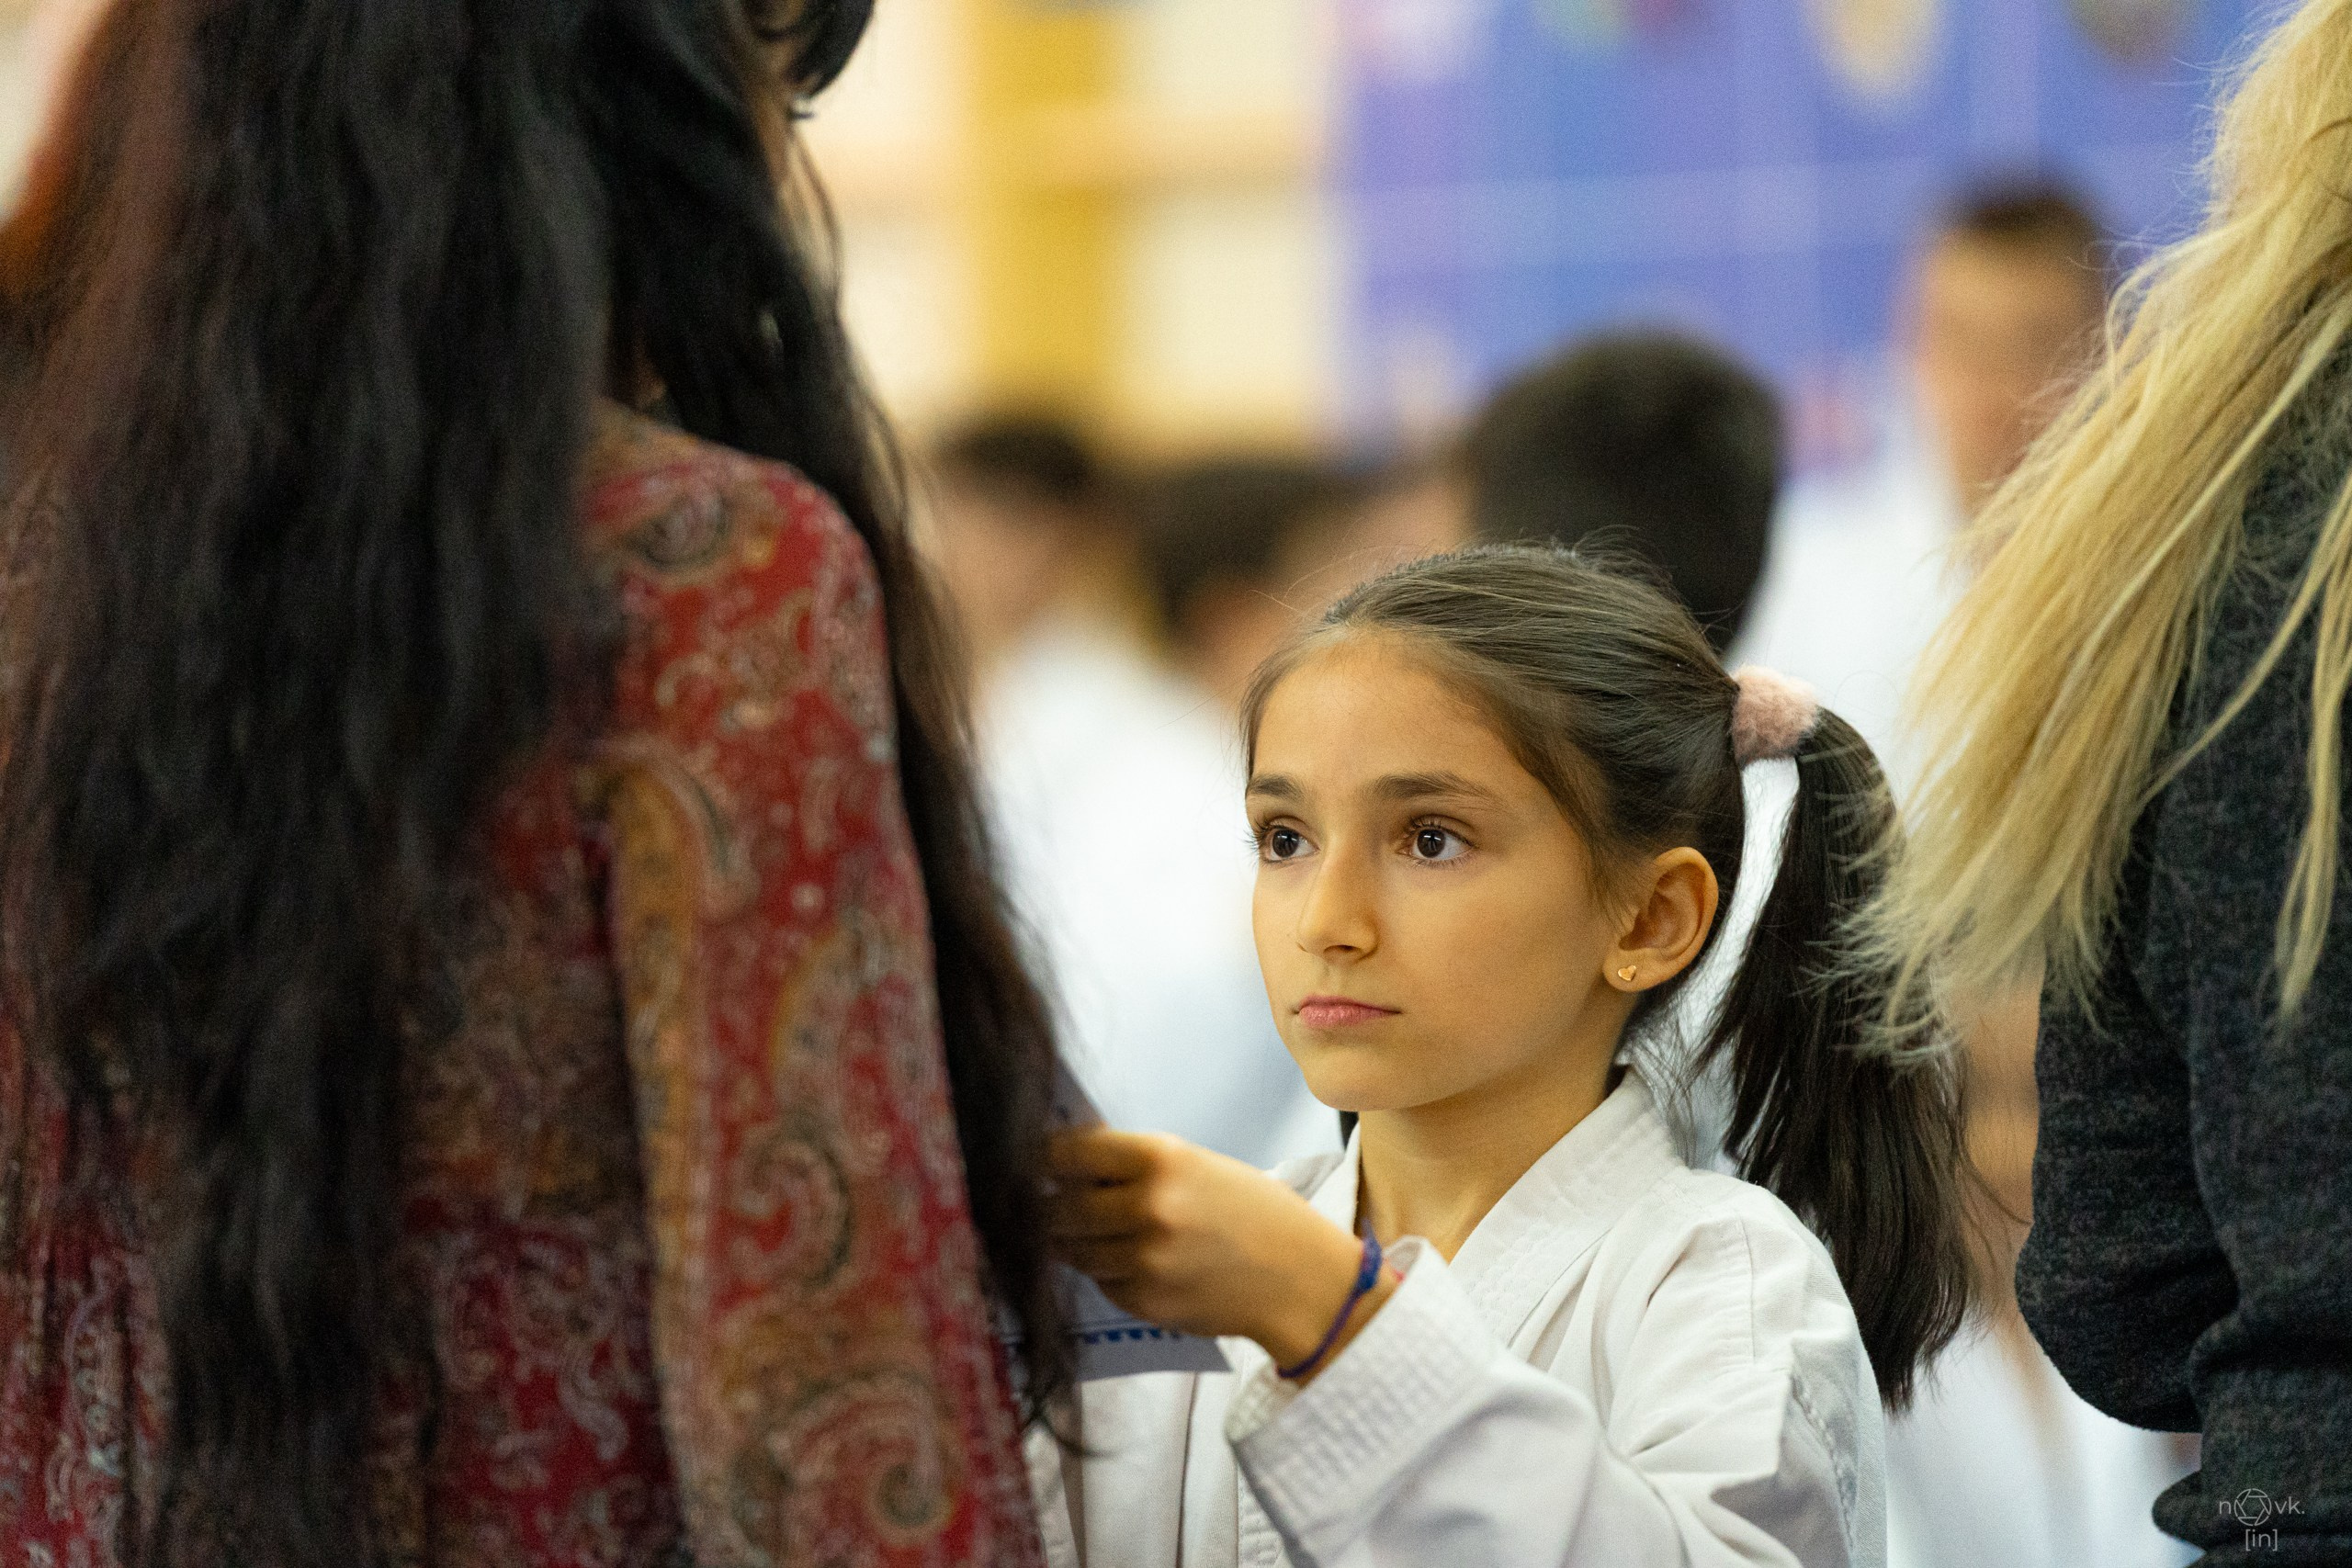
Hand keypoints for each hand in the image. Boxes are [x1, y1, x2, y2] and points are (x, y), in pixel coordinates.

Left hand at [1048, 1128, 1391, 1374]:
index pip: (1064, 1154)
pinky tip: (1136, 1262)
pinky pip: (1100, 1282)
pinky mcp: (1145, 1302)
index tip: (1034, 1163)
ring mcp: (1143, 1260)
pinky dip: (1106, 1272)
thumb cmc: (1251, 1211)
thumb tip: (1061, 1157)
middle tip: (1053, 1202)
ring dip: (1074, 1241)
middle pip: (1056, 1207)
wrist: (1300, 1278)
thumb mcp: (1195, 1165)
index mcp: (1159, 1158)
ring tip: (1100, 1232)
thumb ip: (1130, 1163)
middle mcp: (1147, 1207)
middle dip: (1050, 1206)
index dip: (1042, 1159)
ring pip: (1070, 1249)